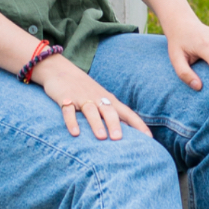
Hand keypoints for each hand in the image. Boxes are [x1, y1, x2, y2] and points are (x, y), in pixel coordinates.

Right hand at [31, 55, 149, 139]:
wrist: (59, 69)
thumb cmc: (85, 90)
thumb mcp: (101, 99)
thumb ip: (113, 114)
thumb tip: (129, 134)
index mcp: (109, 100)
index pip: (127, 113)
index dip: (138, 125)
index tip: (149, 138)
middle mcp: (97, 99)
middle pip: (109, 111)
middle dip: (115, 124)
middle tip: (119, 139)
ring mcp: (82, 98)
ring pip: (91, 111)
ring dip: (96, 124)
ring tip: (101, 137)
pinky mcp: (65, 98)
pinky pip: (68, 111)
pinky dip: (72, 121)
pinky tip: (75, 133)